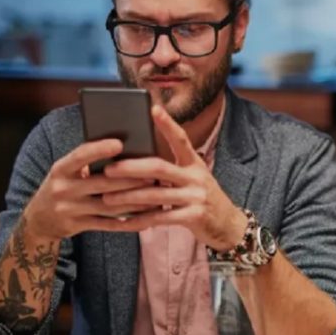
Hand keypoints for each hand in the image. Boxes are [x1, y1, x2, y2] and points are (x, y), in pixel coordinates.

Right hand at [23, 138, 155, 240]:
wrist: (39, 219)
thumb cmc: (62, 186)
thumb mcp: (66, 171)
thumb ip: (86, 162)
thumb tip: (122, 148)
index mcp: (60, 169)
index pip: (79, 156)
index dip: (98, 150)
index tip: (119, 143)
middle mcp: (62, 189)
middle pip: (101, 183)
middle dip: (130, 180)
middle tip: (155, 174)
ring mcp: (69, 210)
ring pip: (108, 206)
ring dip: (135, 202)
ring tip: (157, 195)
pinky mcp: (78, 226)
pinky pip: (107, 225)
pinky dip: (128, 223)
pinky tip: (146, 219)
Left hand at [93, 106, 247, 250]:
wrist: (228, 225)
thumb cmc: (202, 198)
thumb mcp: (193, 179)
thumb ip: (172, 170)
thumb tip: (136, 163)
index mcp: (195, 164)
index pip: (181, 140)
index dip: (168, 125)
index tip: (153, 109)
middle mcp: (196, 178)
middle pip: (159, 168)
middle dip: (131, 168)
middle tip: (109, 169)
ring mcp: (196, 197)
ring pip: (156, 194)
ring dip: (128, 196)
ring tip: (107, 198)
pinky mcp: (194, 217)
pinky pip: (160, 218)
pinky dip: (139, 221)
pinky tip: (122, 222)